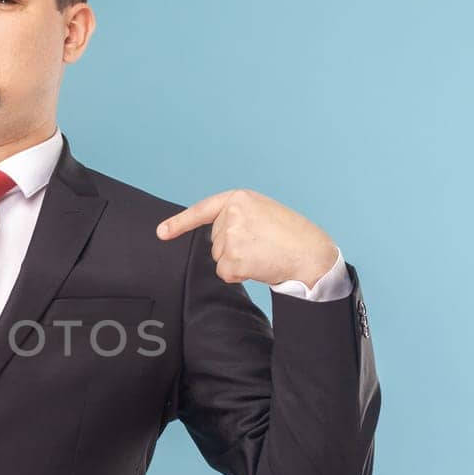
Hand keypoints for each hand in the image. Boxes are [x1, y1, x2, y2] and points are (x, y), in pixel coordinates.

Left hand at [155, 188, 338, 285]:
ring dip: (238, 262)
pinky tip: (260, 266)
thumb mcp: (263, 213)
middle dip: (233, 248)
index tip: (161, 233)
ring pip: (219, 258)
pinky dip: (239, 275)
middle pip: (214, 241)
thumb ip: (238, 217)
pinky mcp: (232, 258)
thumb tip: (215, 238)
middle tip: (262, 246)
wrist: (312, 255)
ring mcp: (231, 235)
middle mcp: (231, 214)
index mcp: (239, 198)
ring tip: (264, 254)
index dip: (179, 223)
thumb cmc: (292, 236)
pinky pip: (225, 273)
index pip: (203, 210)